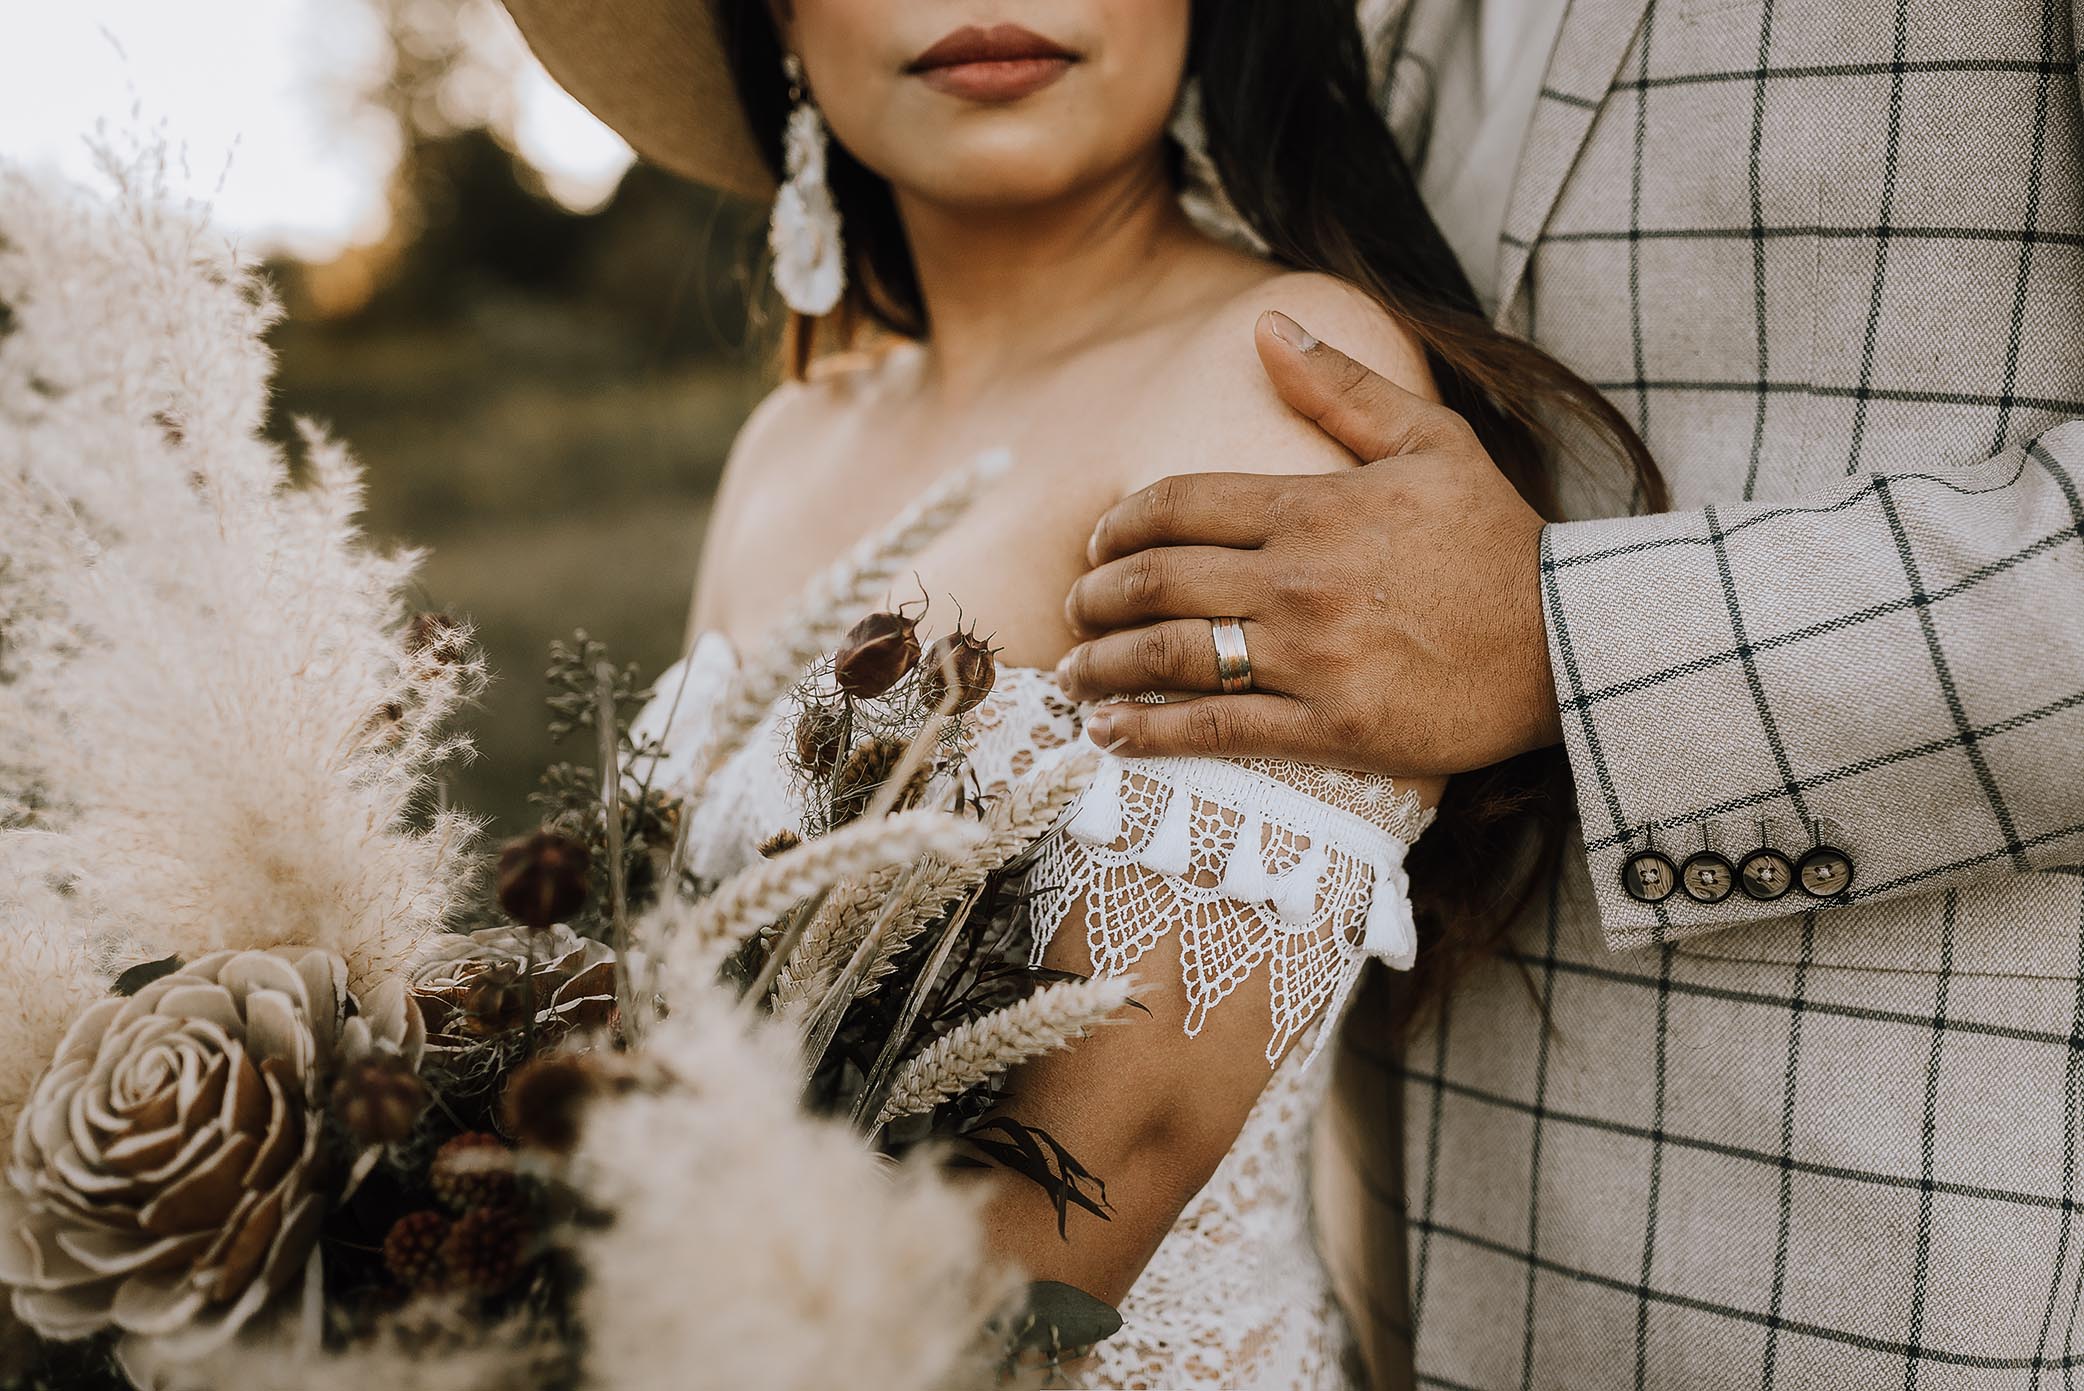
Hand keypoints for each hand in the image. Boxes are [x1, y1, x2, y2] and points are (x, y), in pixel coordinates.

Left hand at [1057, 310, 1562, 776]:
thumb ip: (1340, 386)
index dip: (1119, 526)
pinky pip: (1218, 731)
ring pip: (1172, 656)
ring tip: (1074, 672)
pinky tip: (1107, 734)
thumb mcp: (1431, 440)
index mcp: (1313, 505)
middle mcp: (1300, 577)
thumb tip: (1266, 323)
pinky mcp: (1332, 726)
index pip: (1176, 504)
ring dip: (1104, 665)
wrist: (1571, 640)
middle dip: (1096, 596)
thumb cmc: (1498, 540)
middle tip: (1076, 608)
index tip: (1098, 546)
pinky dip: (1149, 733)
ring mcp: (1314, 655)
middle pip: (1157, 579)